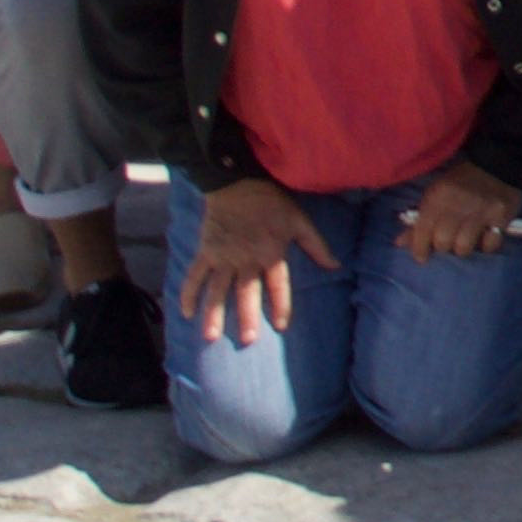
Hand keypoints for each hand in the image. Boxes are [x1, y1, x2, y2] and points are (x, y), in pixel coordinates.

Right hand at [176, 178, 333, 345]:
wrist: (237, 182)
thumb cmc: (272, 202)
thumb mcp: (299, 221)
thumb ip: (317, 245)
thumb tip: (336, 267)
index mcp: (271, 252)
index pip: (278, 284)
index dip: (281, 305)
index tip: (281, 326)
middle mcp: (246, 259)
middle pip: (247, 292)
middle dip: (247, 316)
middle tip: (247, 340)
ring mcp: (223, 257)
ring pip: (217, 290)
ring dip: (214, 313)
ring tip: (210, 337)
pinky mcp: (205, 252)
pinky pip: (194, 275)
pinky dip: (188, 293)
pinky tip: (185, 313)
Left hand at [399, 165, 521, 261]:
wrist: (496, 164)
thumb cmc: (460, 182)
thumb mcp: (436, 194)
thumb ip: (420, 220)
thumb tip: (400, 243)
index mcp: (438, 197)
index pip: (423, 230)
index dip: (419, 248)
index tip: (421, 257)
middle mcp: (458, 205)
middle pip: (443, 243)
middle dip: (443, 246)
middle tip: (447, 241)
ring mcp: (481, 211)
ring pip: (464, 247)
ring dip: (462, 247)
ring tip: (465, 239)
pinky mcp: (501, 216)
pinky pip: (489, 245)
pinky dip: (485, 245)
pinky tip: (484, 236)